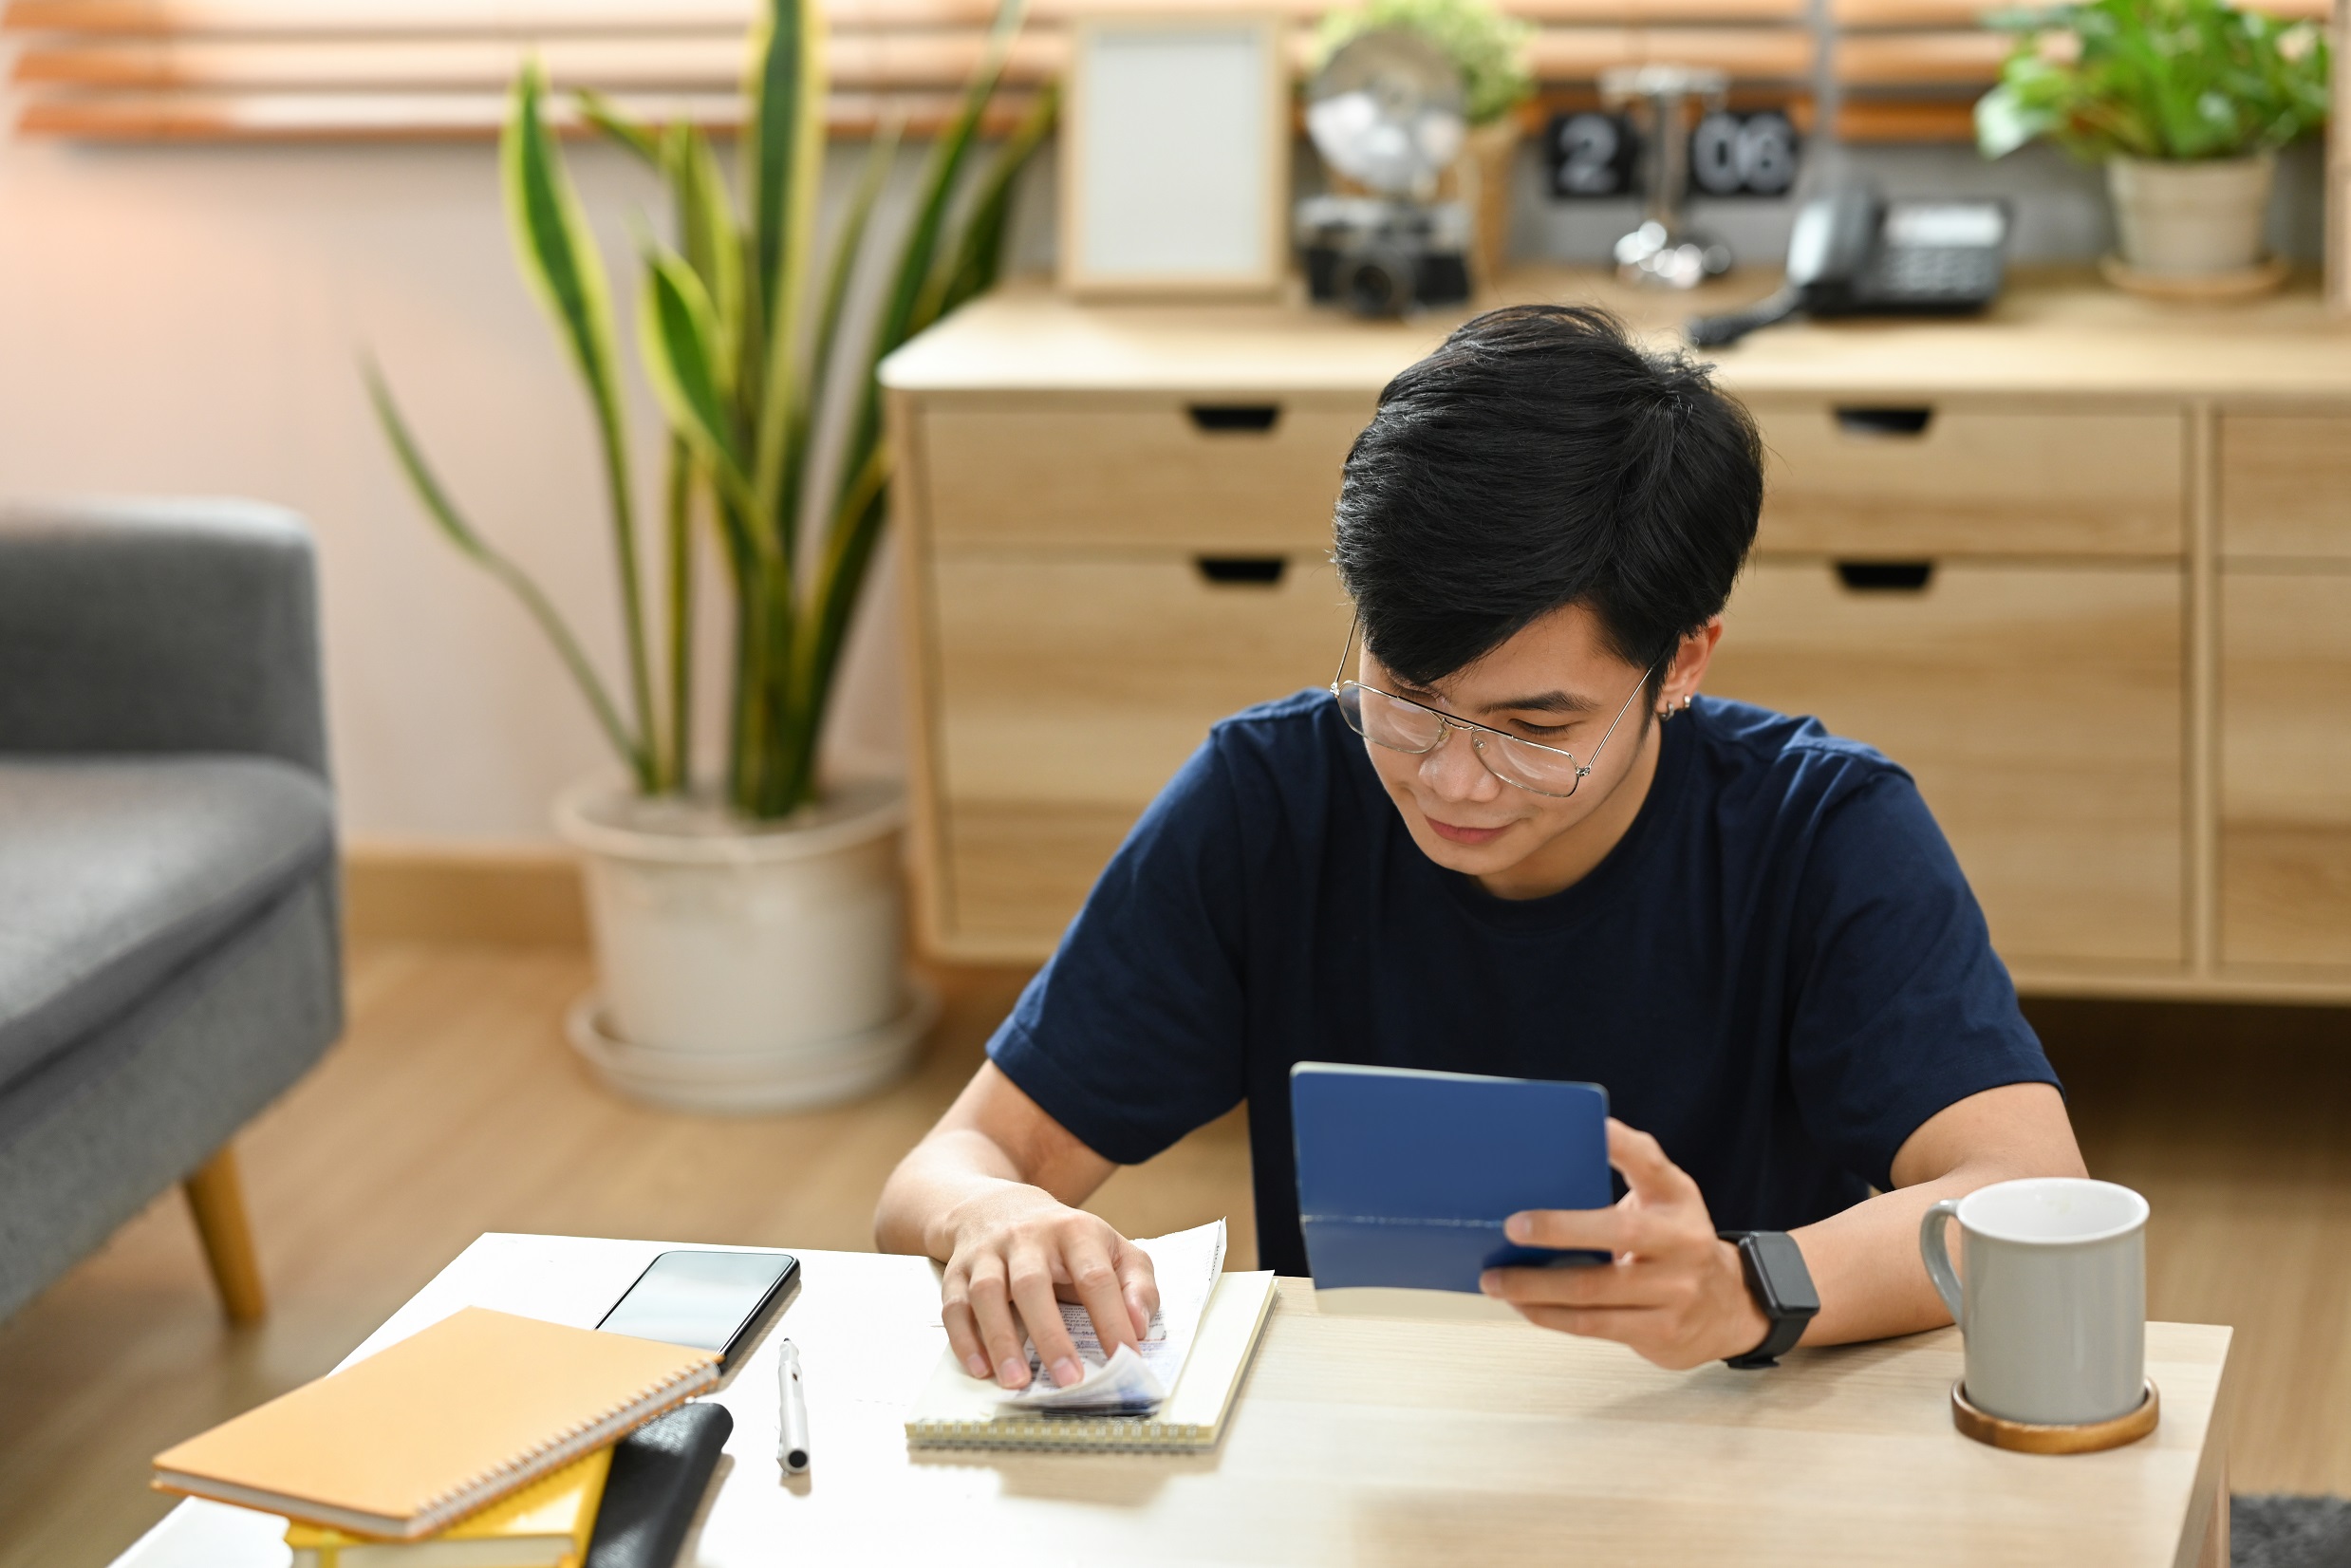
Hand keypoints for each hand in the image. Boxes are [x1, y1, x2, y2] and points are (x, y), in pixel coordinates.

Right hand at [937, 1182, 1158, 1390]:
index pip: (1095, 1277)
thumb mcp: (1114, 1248)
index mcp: (1074, 1231)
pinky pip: (954, 1305)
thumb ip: (1137, 1284)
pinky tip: (980, 1369)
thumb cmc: (1066, 1242)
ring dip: (1001, 1340)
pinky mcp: (958, 1270)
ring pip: (987, 1293)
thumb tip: (1139, 1326)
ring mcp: (988, 1253)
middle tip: (1068, 1380)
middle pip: (1033, 1283)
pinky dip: (964, 1339)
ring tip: (1016, 1383)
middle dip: (1050, 1335)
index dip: (1112, 1319)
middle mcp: (1027, 1238)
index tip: (1126, 1358)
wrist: (1000, 1208)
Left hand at [1478, 1118, 1771, 1369]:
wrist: (1727, 1309)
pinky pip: (1593, 1325)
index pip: (1650, 1163)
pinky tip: (1521, 1305)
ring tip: (1494, 1279)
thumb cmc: (1672, 1242)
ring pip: (1593, 1290)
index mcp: (1677, 1198)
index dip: (1622, 1144)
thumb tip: (1551, 1148)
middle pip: (1618, 1233)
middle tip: (1511, 1227)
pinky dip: (1549, 1315)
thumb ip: (1624, 1172)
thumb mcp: (1662, 1201)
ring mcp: (1675, 1291)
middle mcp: (1683, 1242)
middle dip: (1559, 1229)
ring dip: (1535, 1286)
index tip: (1594, 1126)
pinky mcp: (1660, 1331)